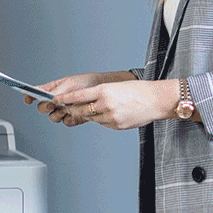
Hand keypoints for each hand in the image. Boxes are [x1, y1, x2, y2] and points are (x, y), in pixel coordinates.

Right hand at [24, 72, 104, 125]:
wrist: (102, 90)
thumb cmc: (86, 82)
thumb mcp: (70, 83)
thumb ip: (57, 91)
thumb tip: (48, 98)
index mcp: (52, 89)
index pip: (36, 93)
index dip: (29, 96)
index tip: (28, 99)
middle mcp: (56, 101)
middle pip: (42, 108)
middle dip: (44, 107)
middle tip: (51, 104)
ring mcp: (64, 110)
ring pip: (53, 117)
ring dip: (57, 114)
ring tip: (65, 109)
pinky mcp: (73, 118)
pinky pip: (66, 122)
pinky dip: (69, 119)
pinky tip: (75, 114)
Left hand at [26, 75, 186, 128]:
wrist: (156, 100)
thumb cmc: (138, 91)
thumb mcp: (115, 87)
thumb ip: (100, 95)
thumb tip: (84, 103)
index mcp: (104, 91)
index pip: (78, 95)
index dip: (65, 98)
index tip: (55, 98)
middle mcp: (106, 104)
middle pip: (81, 109)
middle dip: (73, 109)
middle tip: (68, 107)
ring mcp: (111, 116)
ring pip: (91, 118)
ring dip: (89, 114)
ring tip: (98, 108)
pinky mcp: (116, 125)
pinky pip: (102, 123)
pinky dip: (102, 119)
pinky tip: (112, 114)